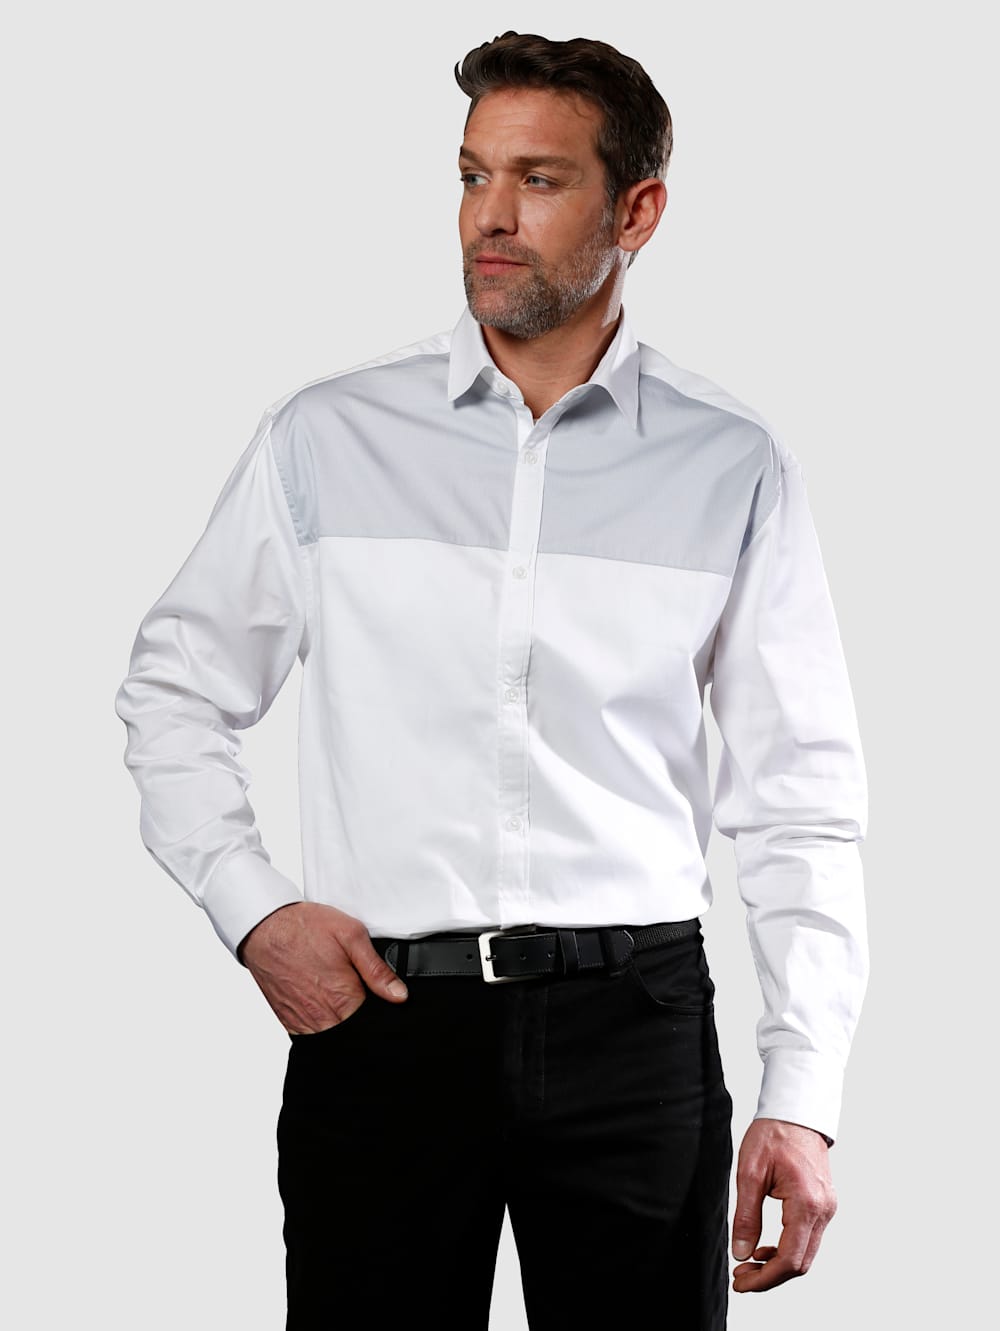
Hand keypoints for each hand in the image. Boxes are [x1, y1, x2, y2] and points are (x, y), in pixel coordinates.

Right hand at [237, 902, 407, 1034]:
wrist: (264, 927)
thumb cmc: (304, 927)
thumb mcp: (351, 936)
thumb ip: (377, 970)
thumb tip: (399, 995)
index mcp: (342, 999)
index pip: (373, 1024)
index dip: (381, 1011)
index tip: (382, 1000)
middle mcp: (321, 1018)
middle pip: (354, 1033)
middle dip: (361, 1016)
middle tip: (356, 988)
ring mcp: (302, 1023)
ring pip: (333, 1037)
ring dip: (341, 1020)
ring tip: (336, 990)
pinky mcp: (288, 1022)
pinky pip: (312, 1034)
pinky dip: (322, 1022)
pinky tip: (322, 999)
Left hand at [731, 1117, 836, 1292]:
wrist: (795, 1113)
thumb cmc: (773, 1135)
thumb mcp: (750, 1172)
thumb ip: (746, 1216)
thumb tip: (741, 1253)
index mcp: (807, 1203)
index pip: (790, 1259)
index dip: (764, 1279)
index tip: (741, 1282)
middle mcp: (824, 1210)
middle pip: (800, 1263)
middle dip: (769, 1277)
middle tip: (740, 1278)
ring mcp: (827, 1209)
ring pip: (805, 1254)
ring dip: (777, 1265)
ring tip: (748, 1263)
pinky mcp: (823, 1206)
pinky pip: (807, 1239)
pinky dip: (787, 1250)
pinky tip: (764, 1248)